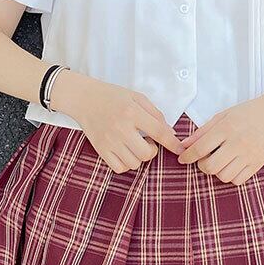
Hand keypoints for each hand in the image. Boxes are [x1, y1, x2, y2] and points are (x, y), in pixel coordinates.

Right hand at [50, 72, 184, 172]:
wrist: (83, 98)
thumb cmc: (112, 96)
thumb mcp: (136, 97)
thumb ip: (155, 114)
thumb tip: (171, 133)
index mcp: (132, 112)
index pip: (159, 132)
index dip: (173, 144)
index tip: (180, 150)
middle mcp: (120, 128)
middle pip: (147, 153)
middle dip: (153, 150)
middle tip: (148, 142)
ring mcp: (109, 141)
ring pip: (134, 163)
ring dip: (139, 157)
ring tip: (135, 146)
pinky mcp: (100, 149)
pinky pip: (119, 168)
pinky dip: (126, 164)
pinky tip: (126, 153)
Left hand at [177, 94, 263, 184]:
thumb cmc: (246, 113)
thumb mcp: (222, 116)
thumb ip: (202, 131)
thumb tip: (184, 145)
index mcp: (226, 128)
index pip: (200, 148)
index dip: (187, 157)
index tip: (183, 159)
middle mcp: (238, 143)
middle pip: (210, 166)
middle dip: (202, 166)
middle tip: (204, 159)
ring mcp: (249, 155)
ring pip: (223, 176)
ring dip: (216, 172)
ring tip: (219, 161)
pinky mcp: (258, 164)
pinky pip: (238, 180)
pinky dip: (230, 177)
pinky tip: (230, 166)